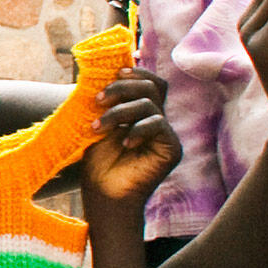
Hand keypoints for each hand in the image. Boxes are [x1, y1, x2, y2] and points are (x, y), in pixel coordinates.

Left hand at [77, 67, 179, 207]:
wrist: (103, 196)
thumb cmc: (97, 164)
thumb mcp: (97, 126)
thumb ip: (105, 103)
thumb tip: (101, 73)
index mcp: (141, 114)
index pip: (150, 83)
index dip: (136, 73)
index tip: (115, 72)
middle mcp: (156, 121)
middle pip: (151, 87)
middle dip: (122, 87)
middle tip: (98, 99)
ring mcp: (165, 135)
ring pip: (150, 104)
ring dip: (119, 111)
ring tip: (97, 127)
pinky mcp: (171, 148)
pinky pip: (159, 125)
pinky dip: (138, 129)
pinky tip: (124, 143)